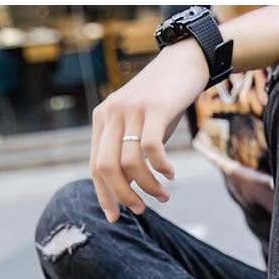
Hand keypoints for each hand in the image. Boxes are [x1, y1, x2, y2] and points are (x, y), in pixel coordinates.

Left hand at [90, 39, 209, 221]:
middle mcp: (111, 114)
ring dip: (148, 186)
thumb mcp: (139, 124)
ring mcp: (132, 109)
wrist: (184, 61)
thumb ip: (128, 149)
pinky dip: (161, 168)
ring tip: (164, 195)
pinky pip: (152, 148)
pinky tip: (171, 173)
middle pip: (106, 167)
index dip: (103, 195)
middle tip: (141, 209)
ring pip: (130, 162)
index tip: (116, 217)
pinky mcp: (156, 108)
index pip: (94, 166)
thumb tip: (127, 188)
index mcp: (102, 120)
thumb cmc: (163, 100)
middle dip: (123, 195)